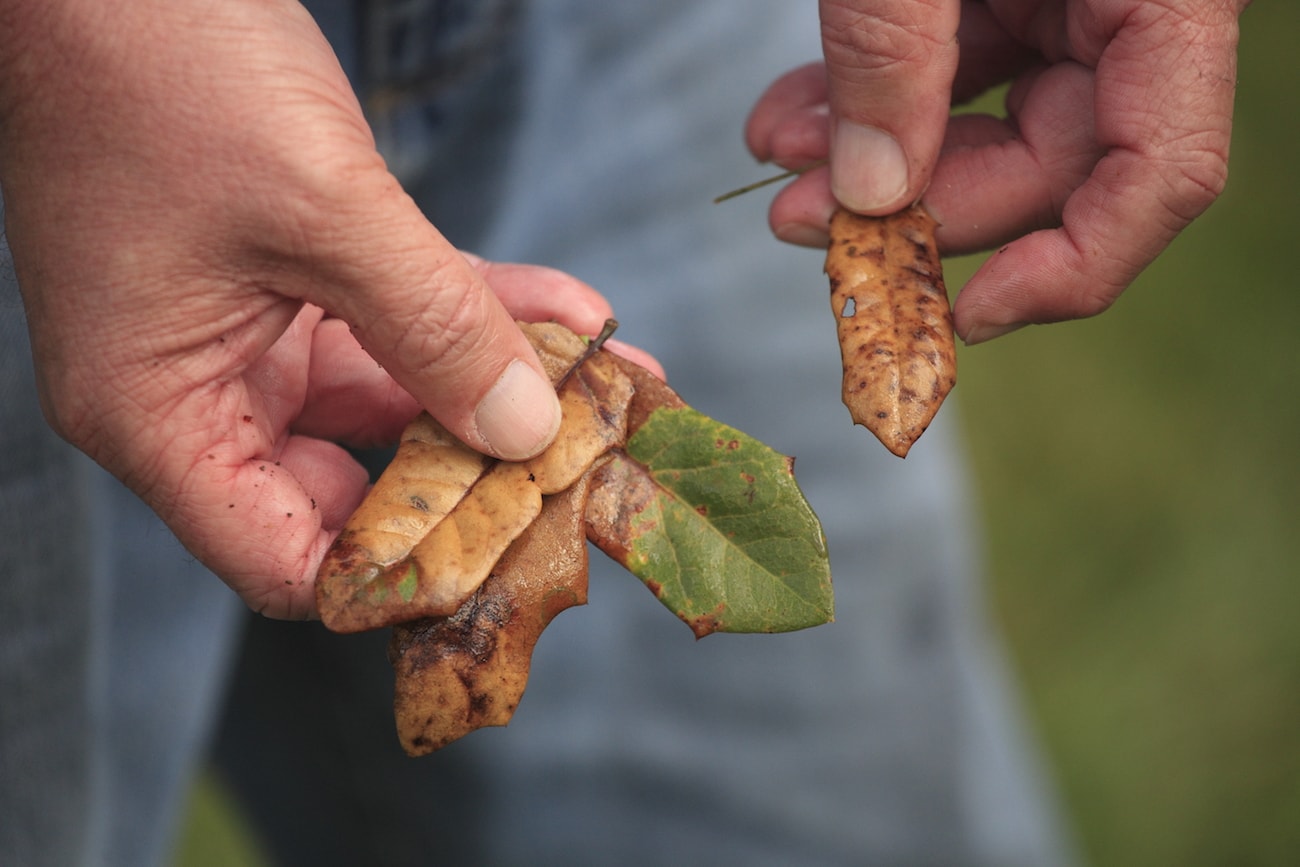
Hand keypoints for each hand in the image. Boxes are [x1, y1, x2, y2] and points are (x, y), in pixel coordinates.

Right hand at [0, 0, 648, 616]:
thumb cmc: (167, 69)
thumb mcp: (324, 211)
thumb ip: (434, 328)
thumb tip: (529, 429)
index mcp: (159, 416)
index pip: (291, 561)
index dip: (407, 571)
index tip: (523, 544)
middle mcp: (196, 396)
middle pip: (357, 490)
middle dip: (483, 472)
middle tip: (591, 466)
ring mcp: (242, 340)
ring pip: (394, 400)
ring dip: (499, 385)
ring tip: (608, 384)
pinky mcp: (284, 285)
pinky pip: (393, 323)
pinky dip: (473, 315)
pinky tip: (567, 314)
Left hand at [745, 0, 1247, 342]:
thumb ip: (895, 52)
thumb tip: (876, 197)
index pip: (1161, 172)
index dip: (1072, 266)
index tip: (965, 313)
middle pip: (1052, 161)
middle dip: (922, 206)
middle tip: (805, 227)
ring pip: (985, 120)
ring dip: (877, 158)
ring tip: (780, 164)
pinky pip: (945, 64)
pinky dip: (868, 97)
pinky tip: (789, 117)